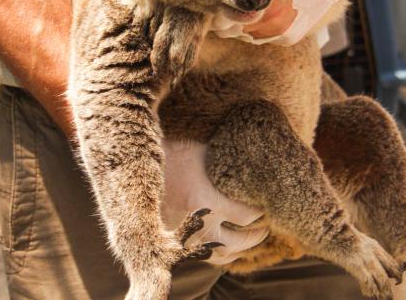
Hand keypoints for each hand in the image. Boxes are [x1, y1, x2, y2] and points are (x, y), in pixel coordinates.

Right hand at [162, 139, 268, 264]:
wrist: (139, 165)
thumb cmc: (175, 152)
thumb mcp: (204, 150)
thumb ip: (227, 155)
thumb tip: (252, 150)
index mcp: (207, 201)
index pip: (246, 215)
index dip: (260, 211)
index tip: (266, 204)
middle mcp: (198, 224)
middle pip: (238, 242)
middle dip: (257, 236)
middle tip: (266, 226)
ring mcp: (187, 235)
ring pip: (221, 256)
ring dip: (240, 249)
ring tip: (251, 238)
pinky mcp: (177, 239)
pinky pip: (204, 256)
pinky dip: (221, 253)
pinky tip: (228, 244)